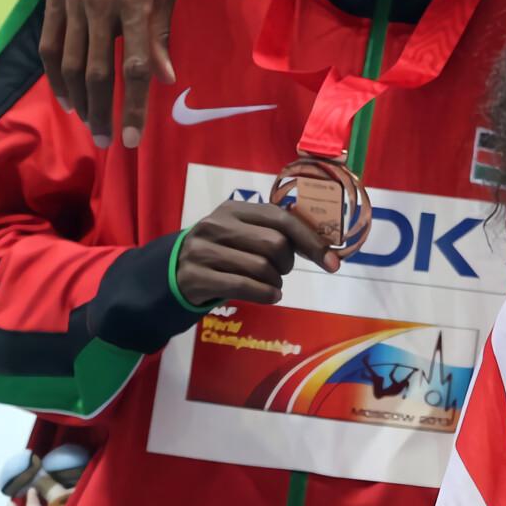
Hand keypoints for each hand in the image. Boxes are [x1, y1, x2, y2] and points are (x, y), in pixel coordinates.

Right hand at [40, 0, 184, 148]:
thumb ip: (162, 32)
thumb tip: (162, 77)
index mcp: (134, 2)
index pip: (134, 67)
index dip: (135, 107)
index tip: (135, 138)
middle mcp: (98, 4)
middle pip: (97, 73)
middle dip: (104, 112)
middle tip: (111, 141)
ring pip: (69, 64)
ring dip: (79, 100)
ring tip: (90, 124)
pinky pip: (50, 43)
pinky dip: (55, 74)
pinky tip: (65, 95)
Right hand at [175, 201, 340, 307]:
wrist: (174, 272)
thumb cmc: (222, 252)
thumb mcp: (243, 233)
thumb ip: (276, 232)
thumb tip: (325, 247)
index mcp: (234, 209)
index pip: (281, 218)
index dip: (311, 241)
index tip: (332, 262)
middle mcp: (217, 224)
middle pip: (274, 244)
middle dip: (288, 263)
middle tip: (282, 270)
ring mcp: (203, 250)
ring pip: (261, 267)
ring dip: (275, 281)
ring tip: (271, 283)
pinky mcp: (196, 276)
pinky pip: (244, 286)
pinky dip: (266, 295)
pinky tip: (271, 296)